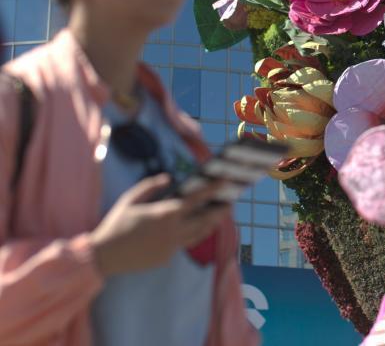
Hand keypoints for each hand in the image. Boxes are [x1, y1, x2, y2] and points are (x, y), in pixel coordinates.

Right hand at [90, 174, 228, 276]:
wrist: (104, 256)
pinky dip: (190, 235)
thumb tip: (168, 177)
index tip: (226, 182)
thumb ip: (151, 186)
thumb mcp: (130, 199)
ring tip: (216, 216)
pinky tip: (193, 230)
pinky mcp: (167, 258)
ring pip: (199, 235)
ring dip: (209, 225)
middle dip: (220, 211)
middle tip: (230, 203)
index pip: (196, 199)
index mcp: (166, 214)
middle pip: (205, 220)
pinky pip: (183, 244)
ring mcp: (172, 247)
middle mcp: (173, 231)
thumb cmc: (115, 223)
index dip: (213, 189)